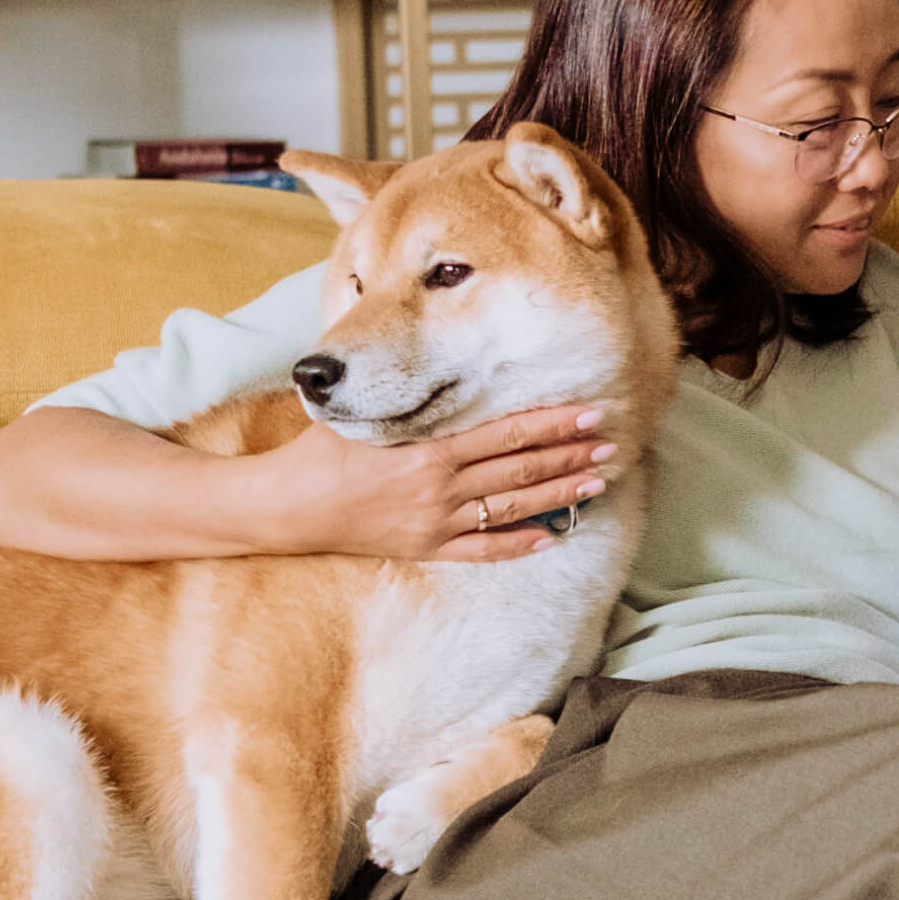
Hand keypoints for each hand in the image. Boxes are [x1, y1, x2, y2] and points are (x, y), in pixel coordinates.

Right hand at [256, 404, 612, 560]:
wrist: (287, 508)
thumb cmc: (320, 452)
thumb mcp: (362, 413)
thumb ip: (401, 393)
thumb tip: (421, 348)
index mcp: (429, 452)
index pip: (507, 434)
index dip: (552, 425)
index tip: (589, 413)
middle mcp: (441, 489)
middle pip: (520, 470)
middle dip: (569, 456)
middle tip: (611, 444)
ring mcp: (437, 523)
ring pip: (513, 508)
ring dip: (559, 495)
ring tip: (597, 481)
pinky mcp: (427, 548)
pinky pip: (483, 551)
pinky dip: (518, 544)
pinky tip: (551, 536)